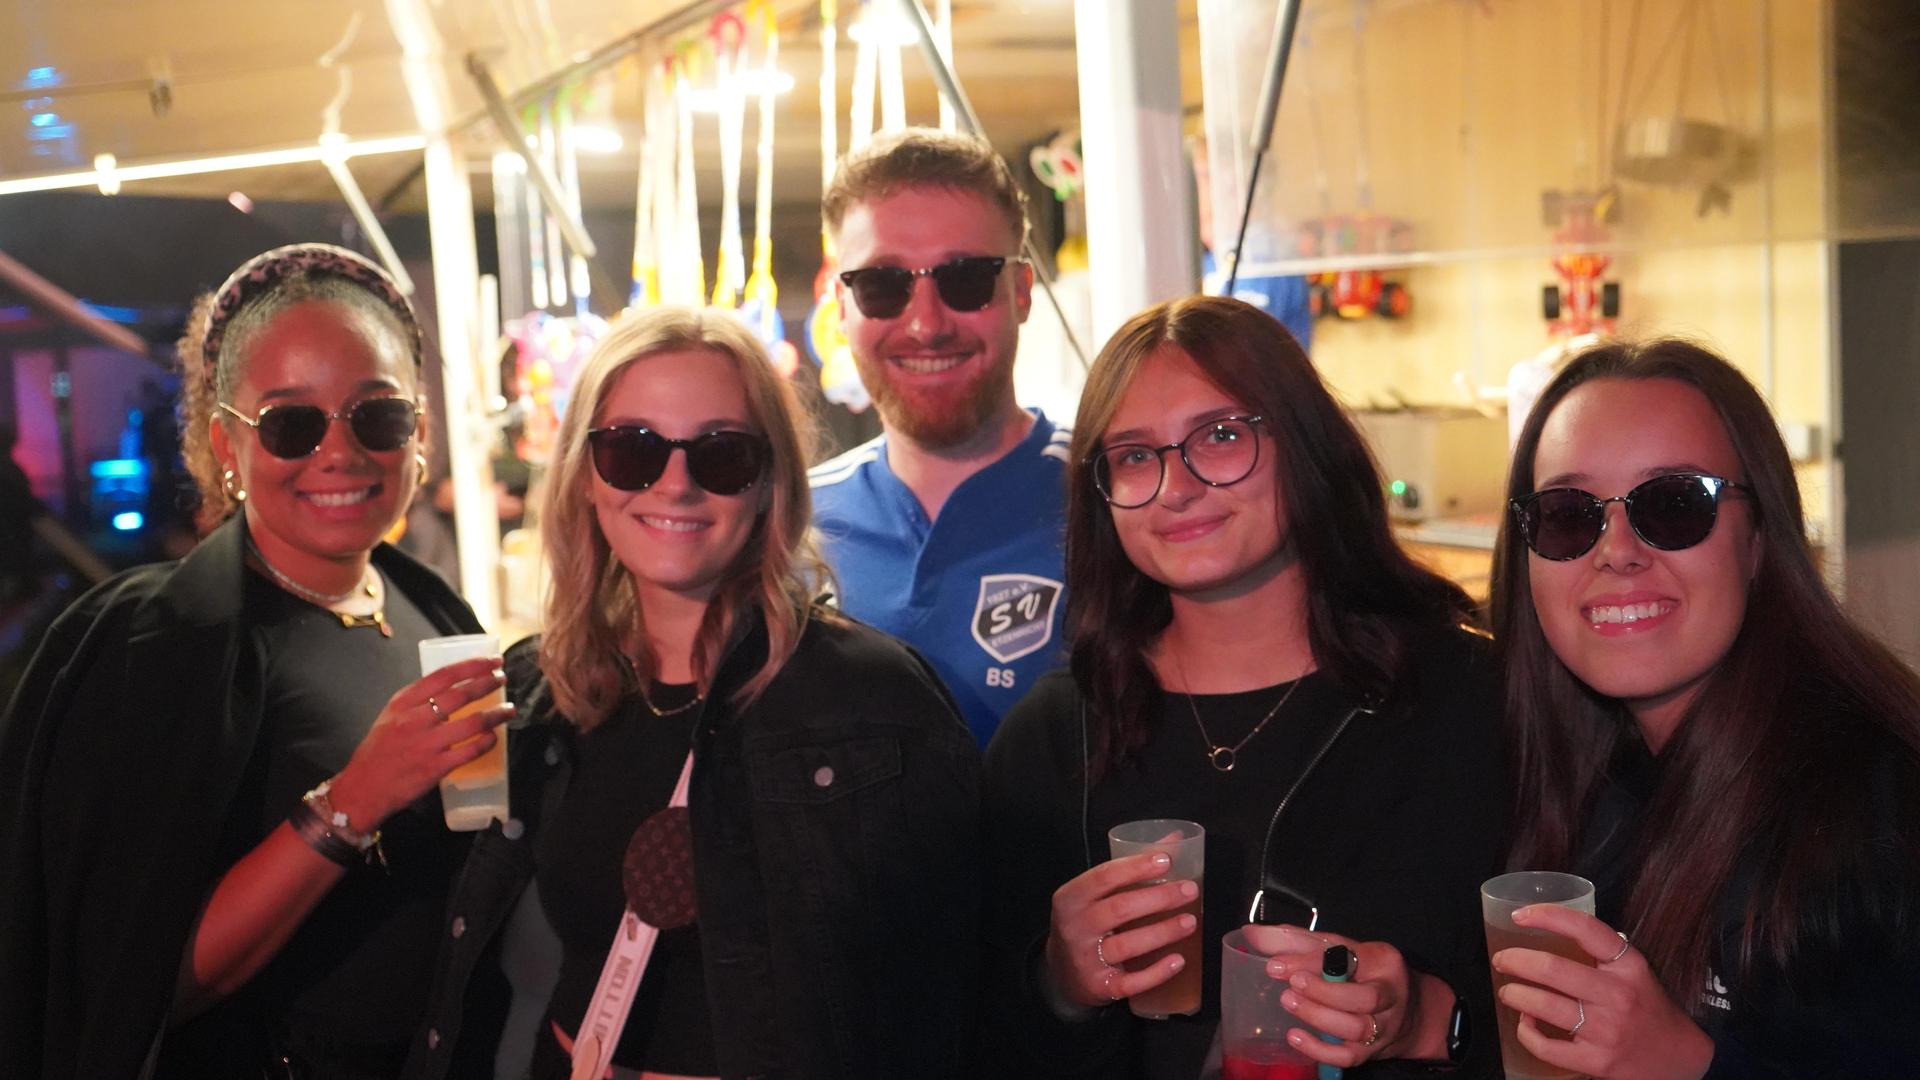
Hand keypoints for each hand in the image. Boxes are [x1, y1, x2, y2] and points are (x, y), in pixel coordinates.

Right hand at [324, 656, 511, 828]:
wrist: (362, 789)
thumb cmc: (378, 751)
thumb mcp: (391, 716)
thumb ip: (417, 701)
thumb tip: (453, 687)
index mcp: (403, 703)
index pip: (443, 675)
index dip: (473, 665)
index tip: (492, 661)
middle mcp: (415, 720)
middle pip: (461, 695)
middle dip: (488, 684)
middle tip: (503, 680)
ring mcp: (426, 744)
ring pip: (471, 723)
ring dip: (495, 714)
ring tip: (509, 709)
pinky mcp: (435, 768)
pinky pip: (469, 751)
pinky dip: (486, 742)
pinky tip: (494, 737)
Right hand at [1042, 851, 1200, 1009]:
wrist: (1062, 974)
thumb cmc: (1086, 923)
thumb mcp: (1095, 895)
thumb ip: (1131, 868)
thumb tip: (1176, 839)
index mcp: (1071, 898)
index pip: (1103, 876)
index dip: (1136, 867)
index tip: (1166, 861)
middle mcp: (1074, 928)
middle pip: (1120, 908)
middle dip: (1158, 898)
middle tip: (1190, 891)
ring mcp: (1086, 960)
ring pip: (1128, 944)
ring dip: (1162, 932)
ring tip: (1190, 921)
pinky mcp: (1100, 987)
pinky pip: (1131, 981)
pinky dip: (1156, 972)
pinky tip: (1178, 960)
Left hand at [1250, 925, 1433, 1065]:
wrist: (1410, 1013)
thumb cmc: (1364, 973)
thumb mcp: (1338, 948)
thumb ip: (1296, 940)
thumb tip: (1253, 932)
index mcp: (1382, 960)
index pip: (1347, 958)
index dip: (1309, 961)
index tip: (1276, 964)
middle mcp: (1389, 994)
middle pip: (1363, 998)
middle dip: (1323, 992)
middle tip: (1291, 986)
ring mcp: (1383, 1027)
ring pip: (1356, 1028)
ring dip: (1318, 1017)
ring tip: (1288, 1003)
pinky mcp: (1371, 1051)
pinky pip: (1347, 1057)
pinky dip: (1320, 1050)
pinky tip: (1295, 1036)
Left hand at [1492, 905, 1713, 1078]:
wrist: (1681, 1059)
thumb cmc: (1648, 1009)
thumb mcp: (1635, 972)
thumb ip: (1602, 955)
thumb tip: (1550, 932)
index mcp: (1629, 966)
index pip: (1586, 929)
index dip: (1548, 916)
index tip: (1520, 915)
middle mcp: (1618, 996)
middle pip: (1553, 969)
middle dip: (1515, 960)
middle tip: (1502, 960)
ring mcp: (1607, 1031)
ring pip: (1544, 1006)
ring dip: (1514, 994)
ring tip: (1508, 991)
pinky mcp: (1597, 1062)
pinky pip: (1547, 1047)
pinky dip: (1526, 1033)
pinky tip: (1525, 1024)